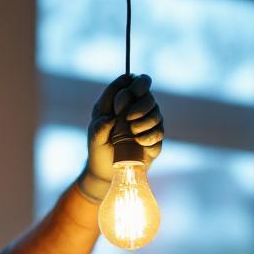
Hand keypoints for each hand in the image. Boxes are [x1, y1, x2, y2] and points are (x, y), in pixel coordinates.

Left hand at [76, 74, 164, 202]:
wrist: (108, 172)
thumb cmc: (99, 149)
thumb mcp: (94, 138)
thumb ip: (99, 126)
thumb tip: (111, 118)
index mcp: (119, 102)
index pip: (131, 81)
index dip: (131, 85)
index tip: (123, 98)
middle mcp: (135, 109)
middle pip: (148, 95)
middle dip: (141, 104)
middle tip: (128, 118)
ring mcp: (147, 123)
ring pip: (156, 113)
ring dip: (145, 121)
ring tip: (132, 133)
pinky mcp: (154, 139)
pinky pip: (159, 133)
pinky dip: (150, 136)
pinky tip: (139, 142)